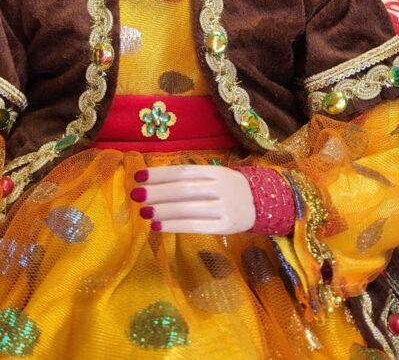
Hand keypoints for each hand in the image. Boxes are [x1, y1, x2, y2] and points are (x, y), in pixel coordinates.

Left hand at [130, 164, 255, 234]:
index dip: (159, 174)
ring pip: (188, 209)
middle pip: (183, 189)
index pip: (182, 171)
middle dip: (157, 192)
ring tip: (143, 212)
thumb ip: (190, 176)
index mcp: (214, 171)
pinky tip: (158, 226)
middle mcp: (219, 187)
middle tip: (135, 194)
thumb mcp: (214, 175)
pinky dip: (174, 226)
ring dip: (162, 210)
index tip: (138, 176)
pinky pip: (196, 226)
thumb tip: (155, 179)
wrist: (263, 203)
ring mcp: (223, 208)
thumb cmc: (229, 187)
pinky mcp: (225, 227)